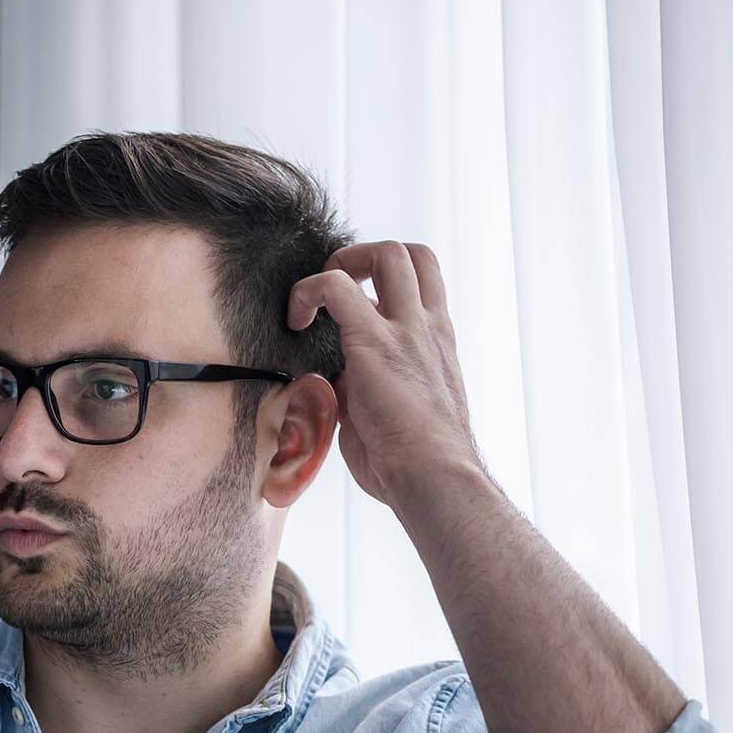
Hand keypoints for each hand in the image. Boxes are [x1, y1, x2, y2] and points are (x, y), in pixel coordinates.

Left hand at [285, 240, 483, 507]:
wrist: (434, 479)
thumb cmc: (411, 463)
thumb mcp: (392, 411)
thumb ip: (365, 386)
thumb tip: (332, 382)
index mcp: (437, 344)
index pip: (422, 286)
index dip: (386, 281)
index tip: (356, 308)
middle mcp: (428, 328)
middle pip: (413, 255)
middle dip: (365, 257)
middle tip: (333, 291)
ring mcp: (407, 331)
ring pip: (388, 254)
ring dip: (343, 262)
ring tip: (314, 301)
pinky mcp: (374, 343)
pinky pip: (335, 288)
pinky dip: (308, 292)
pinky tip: (296, 321)